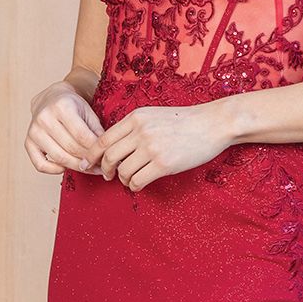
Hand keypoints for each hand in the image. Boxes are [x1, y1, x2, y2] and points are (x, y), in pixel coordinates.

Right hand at [25, 82, 105, 175]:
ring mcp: (34, 131)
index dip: (95, 151)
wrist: (51, 98)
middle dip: (88, 161)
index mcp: (62, 106)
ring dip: (76, 167)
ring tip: (88, 168)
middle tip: (100, 167)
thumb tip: (105, 153)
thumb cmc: (73, 106)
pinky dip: (54, 170)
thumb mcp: (88, 113)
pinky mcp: (28, 142)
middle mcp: (44, 118)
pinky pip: (40, 165)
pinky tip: (65, 167)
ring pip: (59, 158)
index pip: (82, 136)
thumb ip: (97, 131)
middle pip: (71, 148)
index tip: (105, 158)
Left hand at [84, 101, 230, 189]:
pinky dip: (134, 186)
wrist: (213, 124)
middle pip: (109, 156)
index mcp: (136, 118)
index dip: (92, 155)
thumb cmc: (185, 121)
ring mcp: (151, 148)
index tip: (89, 163)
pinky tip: (139, 185)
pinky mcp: (163, 164)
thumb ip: (134, 127)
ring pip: (123, 171)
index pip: (103, 139)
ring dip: (123, 179)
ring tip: (129, 179)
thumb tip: (114, 146)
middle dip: (105, 169)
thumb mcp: (154, 115)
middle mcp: (140, 132)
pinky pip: (138, 181)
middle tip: (108, 176)